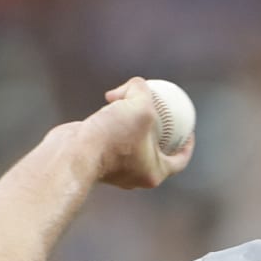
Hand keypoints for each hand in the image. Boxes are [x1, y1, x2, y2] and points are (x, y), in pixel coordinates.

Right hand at [78, 77, 196, 189]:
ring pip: (131, 140)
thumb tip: (136, 85)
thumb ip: (143, 90)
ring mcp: (116, 169)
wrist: (73, 154)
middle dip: (158, 127)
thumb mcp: (139, 105)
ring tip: (129, 97)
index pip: (179, 160)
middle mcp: (136, 175)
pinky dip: (112, 120)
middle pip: (155, 148)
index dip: (187, 143)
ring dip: (131, 118)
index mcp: (154, 172)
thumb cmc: (112, 136)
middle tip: (159, 107)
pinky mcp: (98, 159)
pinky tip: (109, 101)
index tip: (187, 127)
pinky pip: (111, 137)